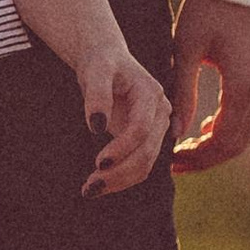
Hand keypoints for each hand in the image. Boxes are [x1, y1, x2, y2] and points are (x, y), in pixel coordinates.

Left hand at [79, 43, 172, 195]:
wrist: (107, 59)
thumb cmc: (100, 62)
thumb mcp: (95, 70)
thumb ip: (96, 95)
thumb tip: (96, 127)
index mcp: (151, 94)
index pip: (141, 129)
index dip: (121, 148)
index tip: (97, 163)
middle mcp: (161, 112)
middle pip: (146, 152)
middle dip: (119, 172)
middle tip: (89, 188)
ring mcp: (157, 127)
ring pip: (146, 163)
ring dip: (120, 181)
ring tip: (89, 190)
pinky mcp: (148, 138)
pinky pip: (139, 164)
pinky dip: (121, 177)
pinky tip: (99, 184)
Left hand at [171, 0, 249, 173]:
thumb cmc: (207, 9)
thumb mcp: (185, 48)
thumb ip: (182, 91)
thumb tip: (175, 132)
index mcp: (243, 84)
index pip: (224, 140)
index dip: (199, 157)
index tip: (172, 162)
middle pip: (239, 142)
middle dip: (208, 158)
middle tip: (178, 163)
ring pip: (249, 132)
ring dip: (221, 145)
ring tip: (188, 148)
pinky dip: (232, 128)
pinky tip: (207, 127)